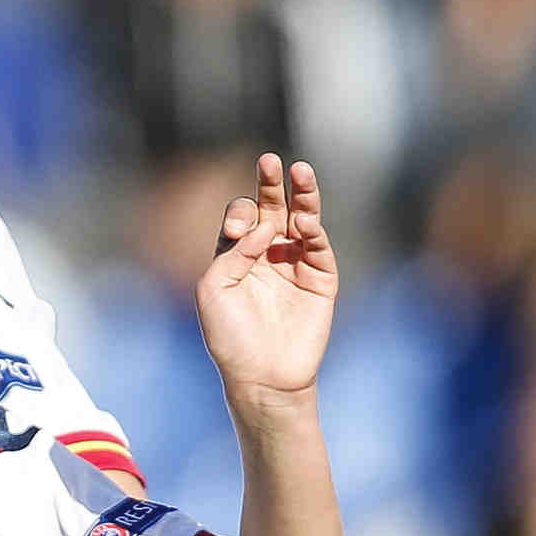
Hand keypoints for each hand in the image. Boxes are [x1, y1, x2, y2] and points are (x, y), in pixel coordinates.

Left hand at [195, 154, 338, 406]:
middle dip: (270, 186)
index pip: (241, 217)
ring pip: (301, 222)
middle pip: (271, 210)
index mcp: (237, 254)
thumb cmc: (229, 335)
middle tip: (270, 160)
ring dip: (302, 197)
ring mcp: (296, 265)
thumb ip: (233, 253)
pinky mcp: (321, 281)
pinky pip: (319, 249)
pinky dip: (313, 232)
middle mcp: (267, 254)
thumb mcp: (214, 289)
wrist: (261, 375)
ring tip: (299, 170)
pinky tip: (304, 220)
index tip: (238, 229)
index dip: (240, 213)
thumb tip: (265, 226)